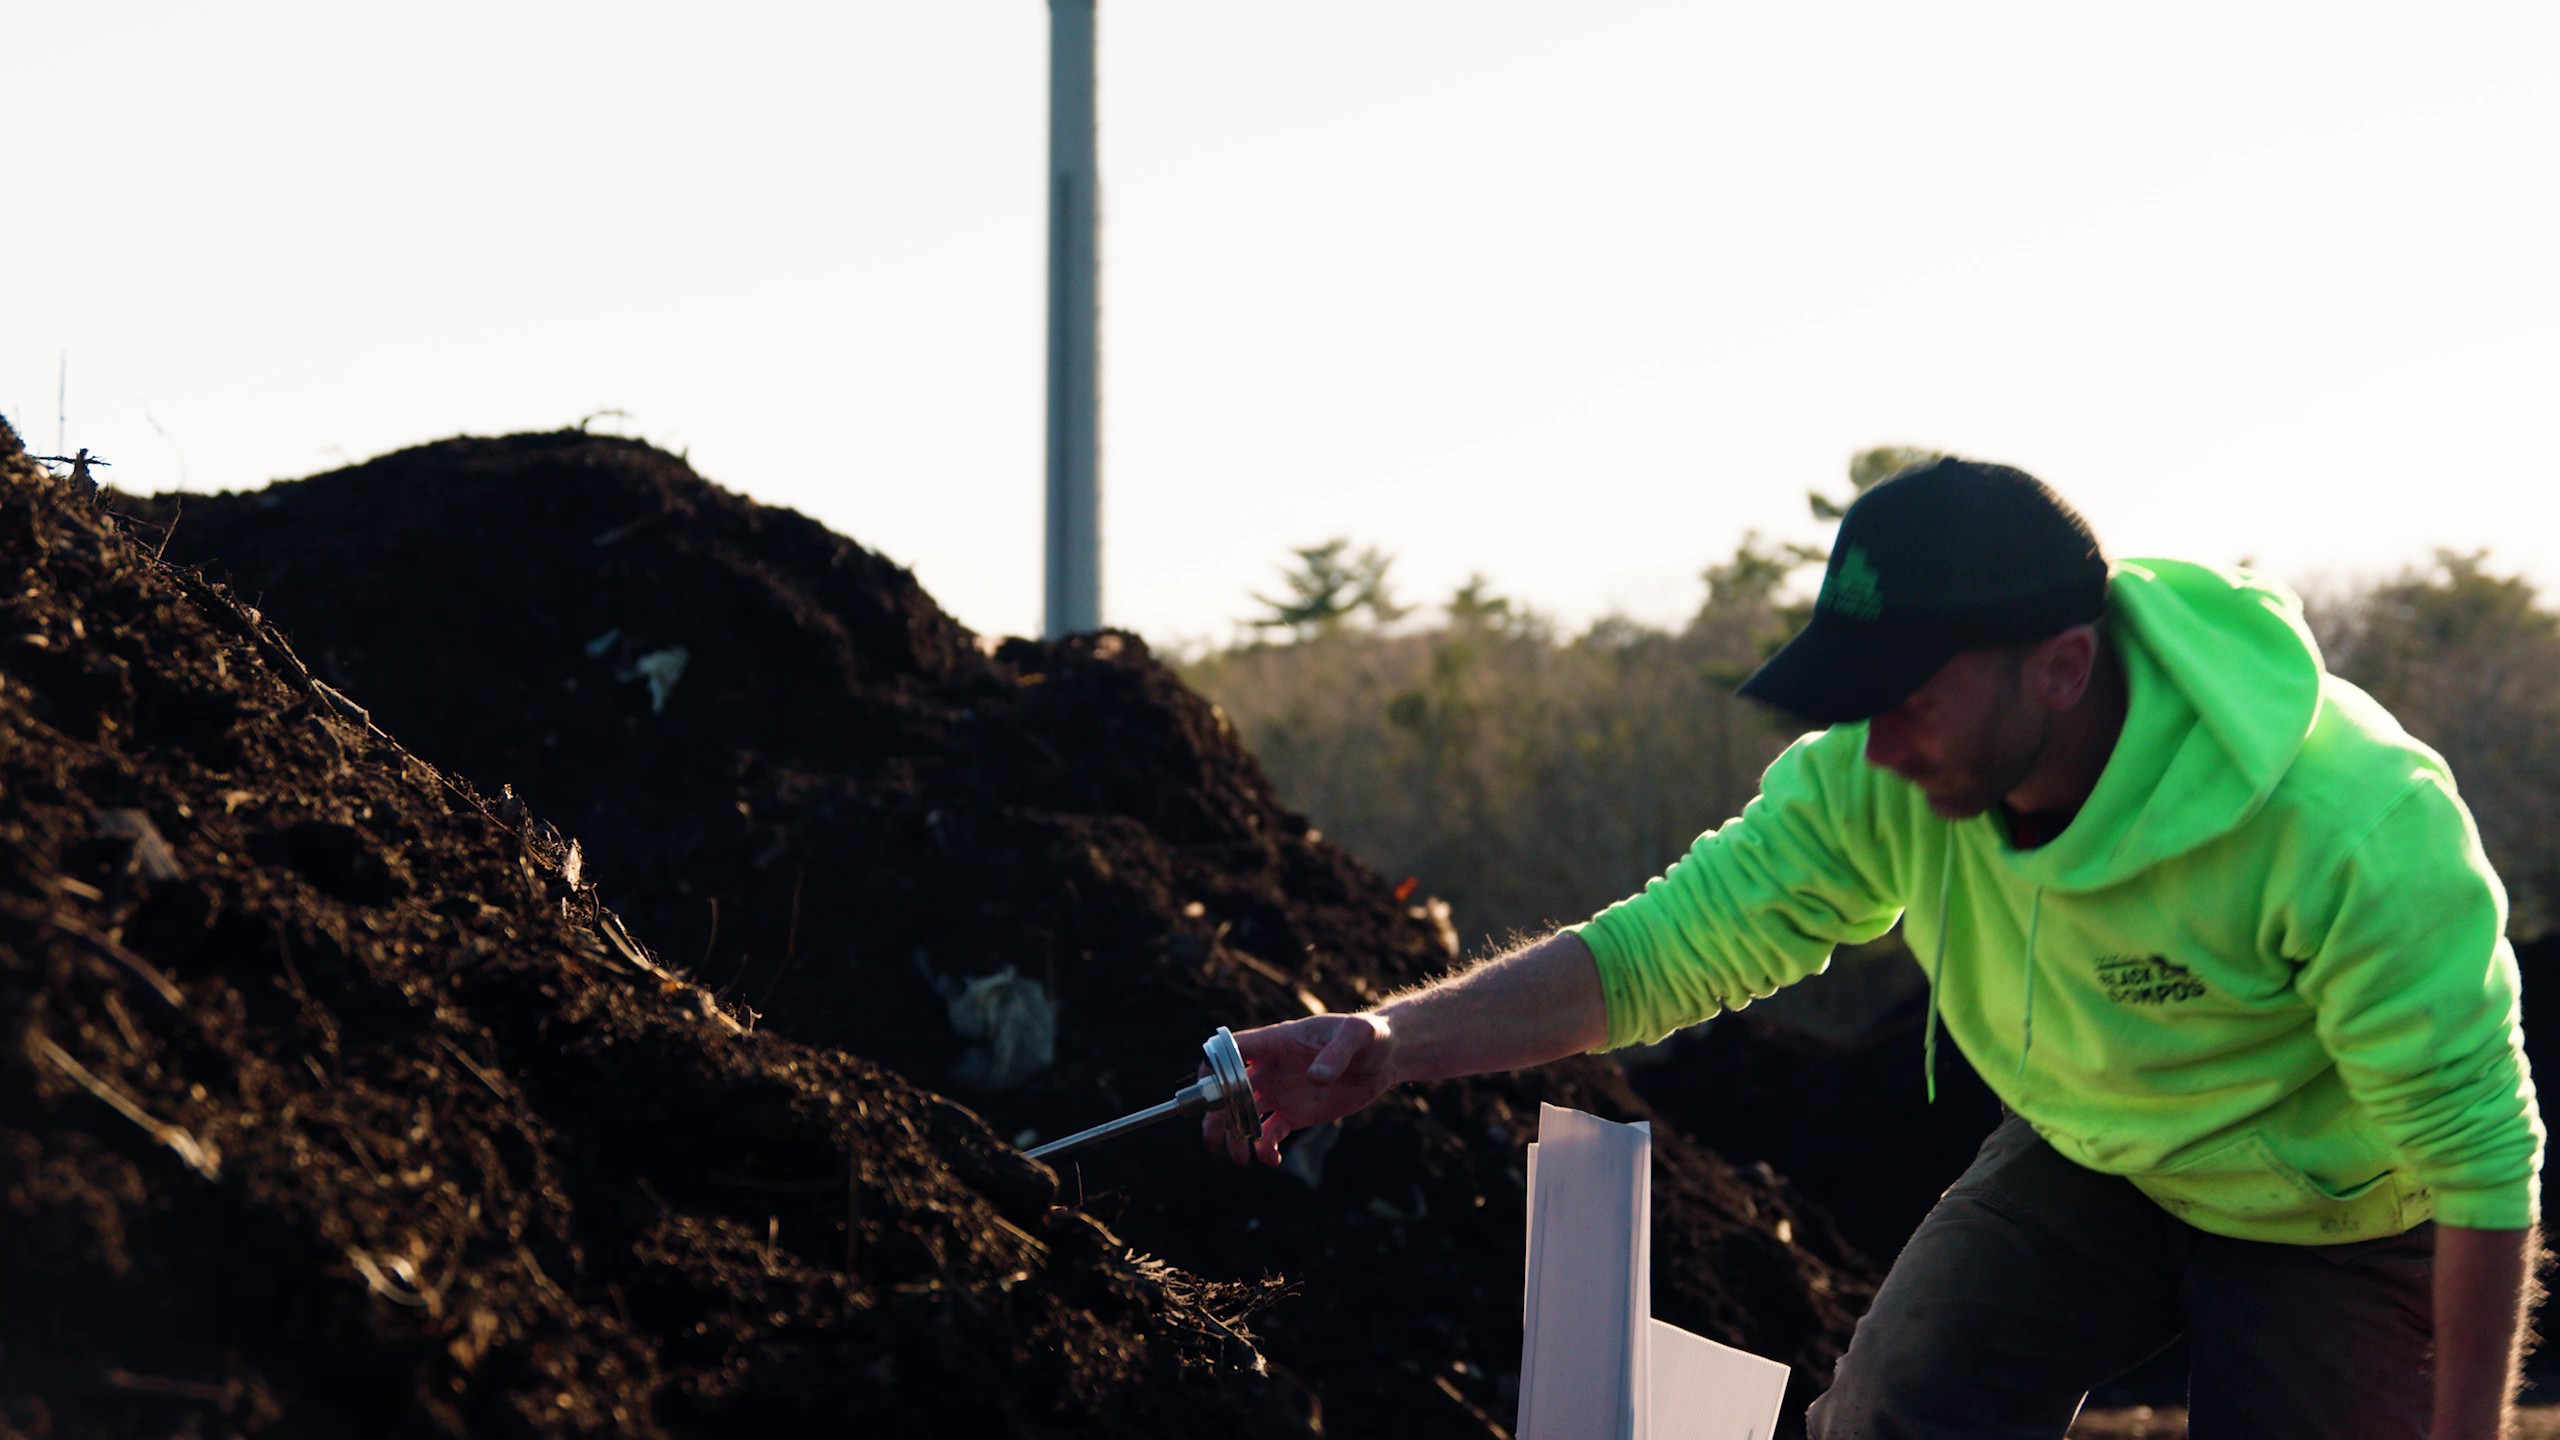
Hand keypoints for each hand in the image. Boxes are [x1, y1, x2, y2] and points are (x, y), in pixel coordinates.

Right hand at [1203, 1012, 1398, 1166]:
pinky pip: (1270, 1133)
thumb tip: (1314, 1079)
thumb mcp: (1358, 1035)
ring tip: (1241, 1161)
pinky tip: (1273, 1159)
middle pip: (1229, 1089)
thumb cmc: (1369, 1036)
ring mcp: (1280, 1092)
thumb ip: (1336, 1054)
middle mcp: (1271, 1068)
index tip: (1205, 1091)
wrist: (1385, 1058)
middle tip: (1213, 1141)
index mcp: (1277, 1042)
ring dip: (1236, 1137)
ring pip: (1245, 1115)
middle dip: (1217, 1115)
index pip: (1232, 1050)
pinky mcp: (1295, 1113)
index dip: (1213, 1067)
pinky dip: (1266, 1149)